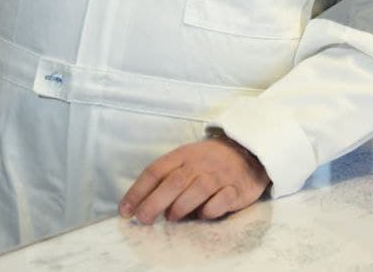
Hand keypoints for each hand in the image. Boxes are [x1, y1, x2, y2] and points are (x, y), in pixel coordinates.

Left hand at [119, 135, 269, 223]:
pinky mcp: (236, 189)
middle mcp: (199, 164)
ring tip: (171, 218)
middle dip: (154, 202)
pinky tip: (203, 215)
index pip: (155, 171)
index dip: (138, 191)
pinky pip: (222, 200)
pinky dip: (210, 209)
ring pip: (197, 189)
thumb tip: (141, 205)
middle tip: (143, 219)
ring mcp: (219, 176)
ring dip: (181, 206)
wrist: (247, 151)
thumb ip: (166, 178)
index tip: (125, 211)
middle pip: (174, 182)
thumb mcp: (185, 160)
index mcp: (182, 155)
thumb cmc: (208, 161)